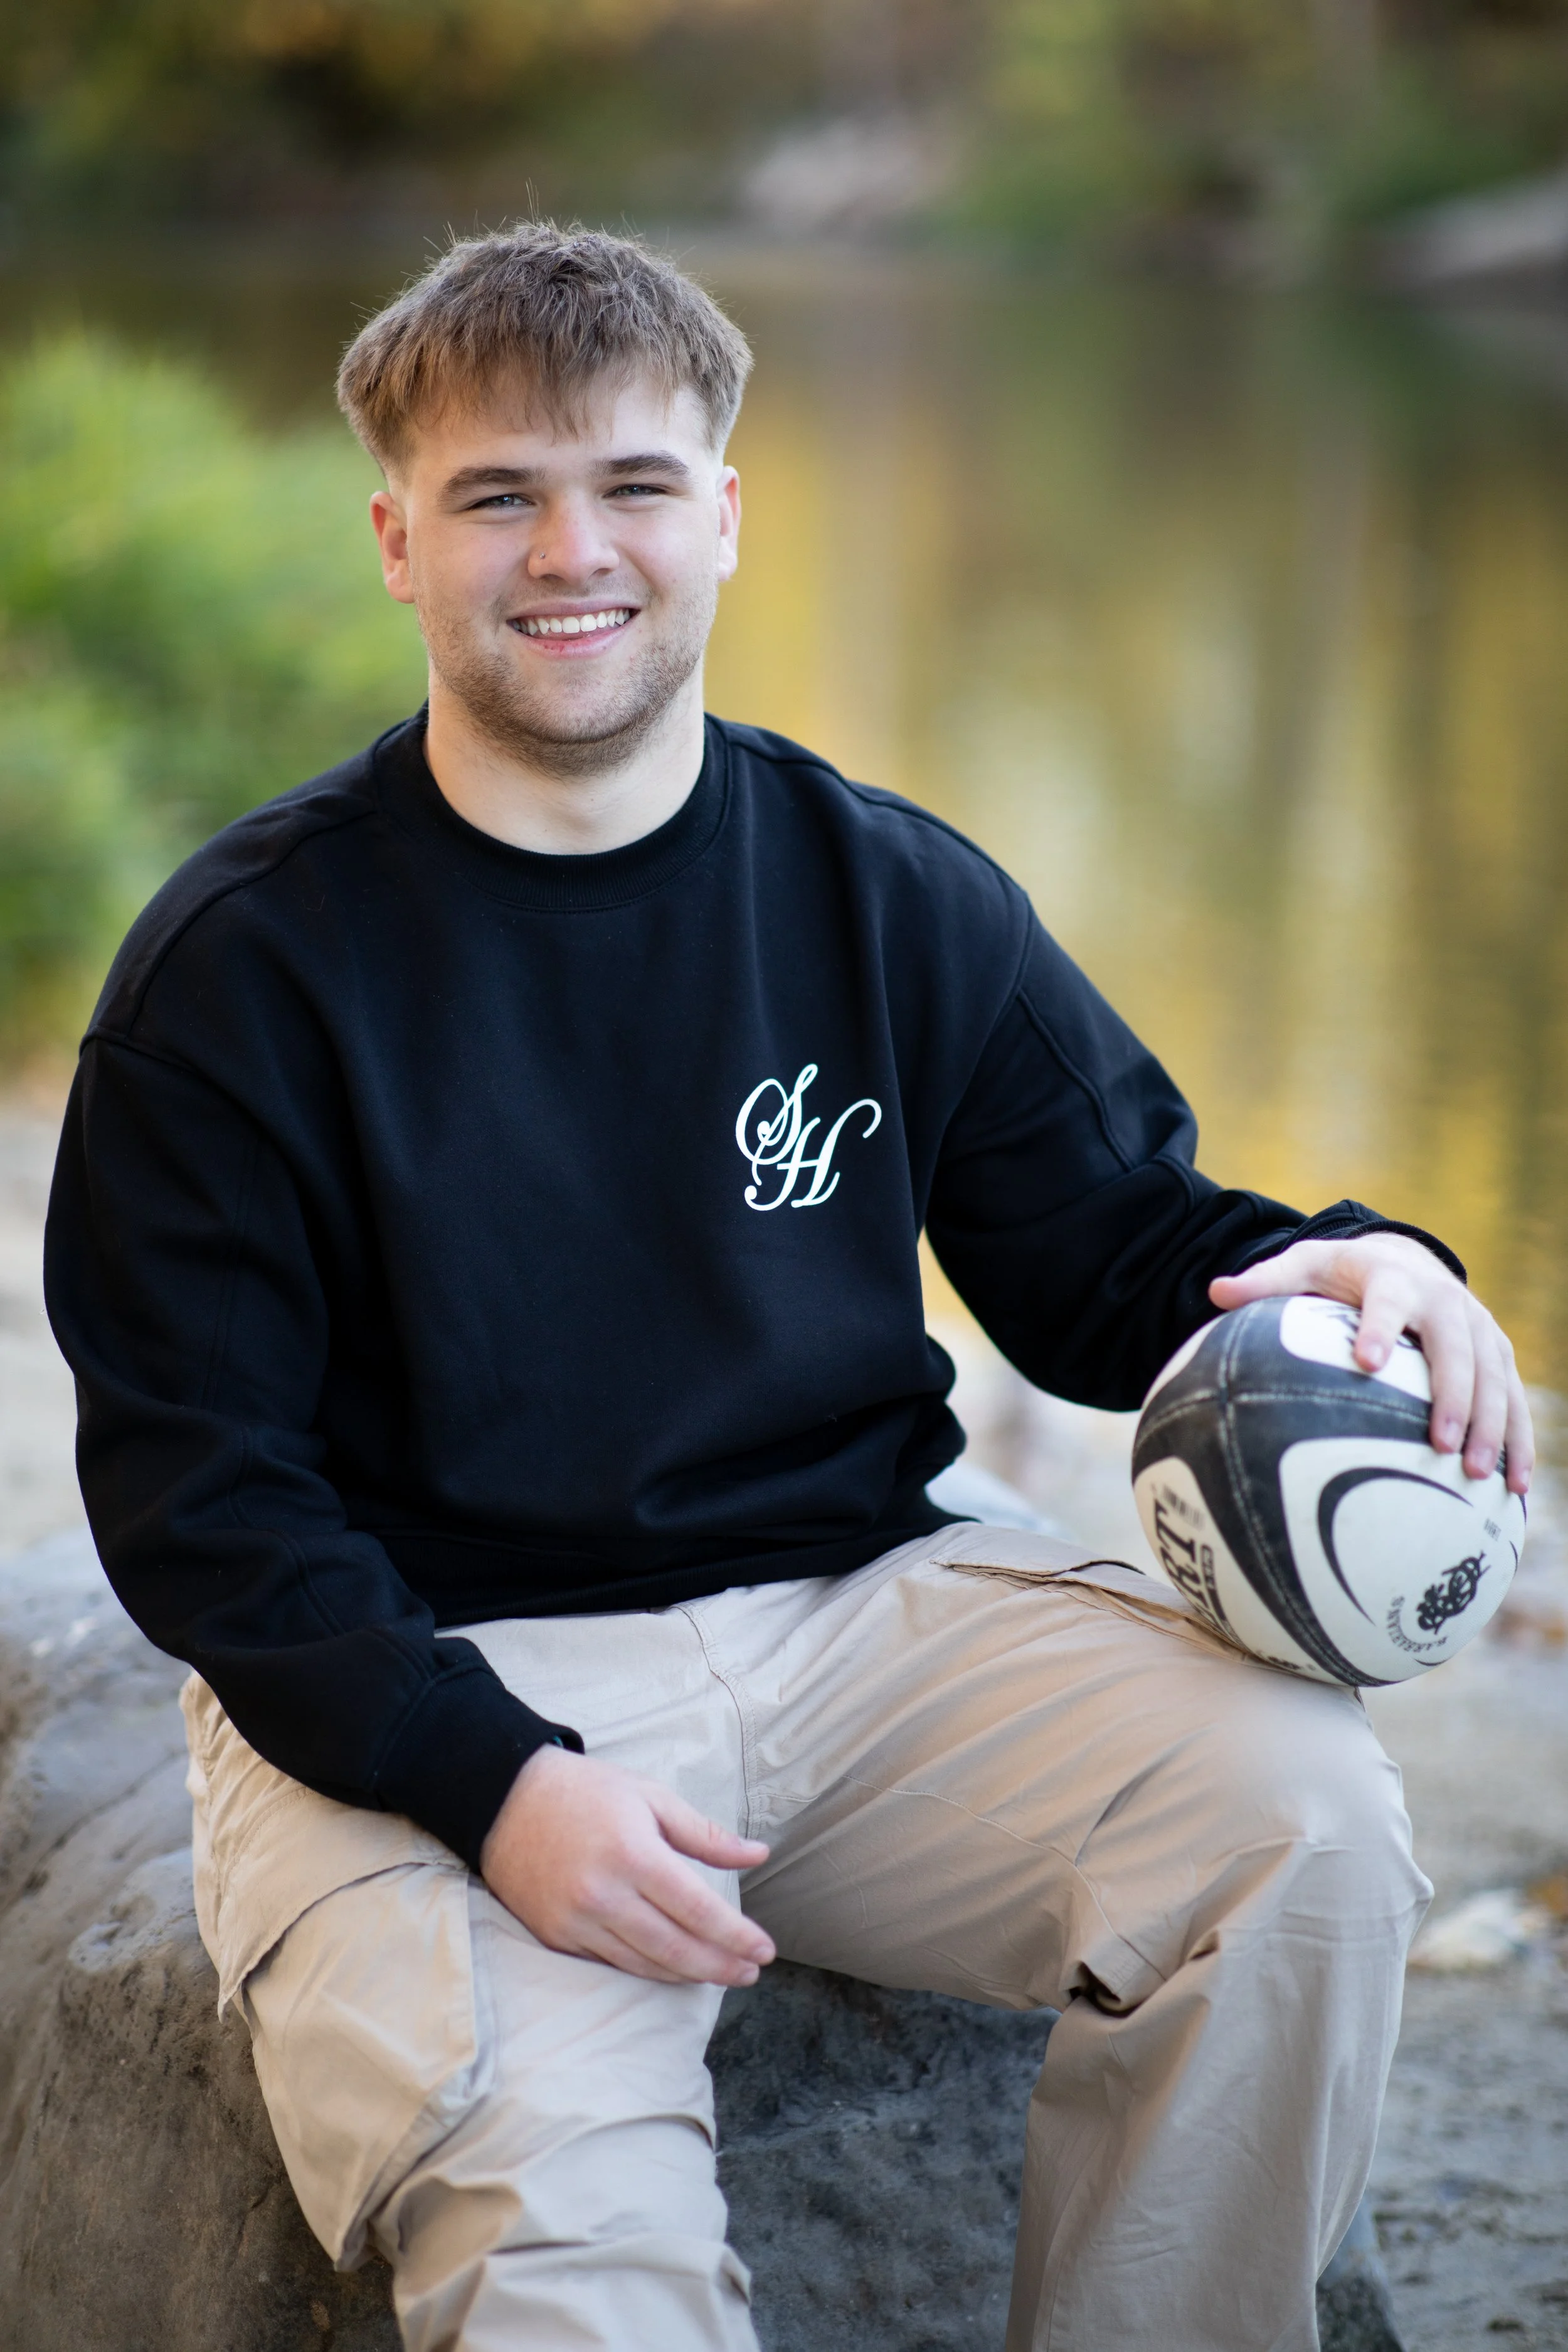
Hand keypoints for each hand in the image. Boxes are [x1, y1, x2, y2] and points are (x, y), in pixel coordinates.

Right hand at [479, 1744, 775, 1985]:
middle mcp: (604, 1895)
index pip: (698, 1910)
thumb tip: (757, 1855)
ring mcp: (577, 1922)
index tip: (766, 1949)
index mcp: (634, 1854)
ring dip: (690, 1975)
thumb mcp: (650, 1796)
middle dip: (721, 1966)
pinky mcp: (556, 1937)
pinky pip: (612, 1965)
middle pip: (676, 1948)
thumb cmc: (586, 1792)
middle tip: (751, 1972)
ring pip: (646, 1965)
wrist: (505, 1800)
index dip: (737, 1936)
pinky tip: (675, 1970)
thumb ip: (705, 1834)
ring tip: (723, 1974)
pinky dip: (649, 1971)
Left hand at [1209, 1232, 1531, 1496]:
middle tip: (1441, 1446)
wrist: (1407, 1257)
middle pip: (1456, 1350)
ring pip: (1495, 1380)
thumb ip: (1264, 1282)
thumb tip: (1214, 1291)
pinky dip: (1518, 1442)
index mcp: (1395, 1280)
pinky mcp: (1498, 1355)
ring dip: (1493, 1427)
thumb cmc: (1344, 1274)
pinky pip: (1515, 1401)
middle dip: (1454, 1397)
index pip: (1388, 1303)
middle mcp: (1445, 1302)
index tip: (1368, 1361)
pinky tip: (1514, 1490)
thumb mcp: (1304, 1267)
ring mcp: (1479, 1329)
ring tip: (1480, 1476)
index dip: (1380, 1328)